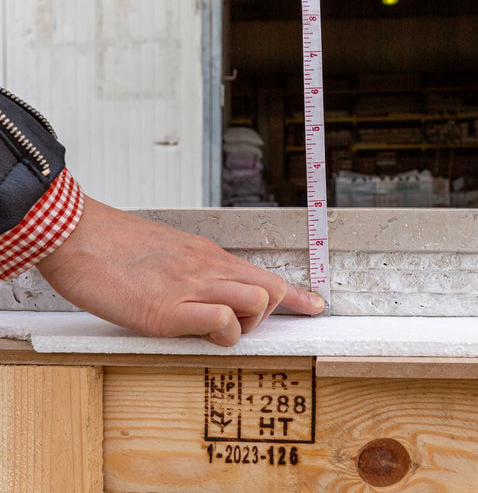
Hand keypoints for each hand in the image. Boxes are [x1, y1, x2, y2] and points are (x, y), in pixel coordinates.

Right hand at [36, 196, 324, 345]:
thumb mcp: (166, 251)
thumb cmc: (112, 245)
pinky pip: (221, 321)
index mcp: (207, 255)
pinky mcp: (166, 310)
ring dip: (245, 326)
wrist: (72, 232)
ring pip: (257, 302)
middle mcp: (208, 268)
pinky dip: (220, 334)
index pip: (265, 274)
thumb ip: (193, 271)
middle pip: (272, 289)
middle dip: (265, 315)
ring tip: (210, 330)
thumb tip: (207, 292)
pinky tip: (194, 334)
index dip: (296, 296)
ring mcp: (190, 287)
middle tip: (234, 324)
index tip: (315, 306)